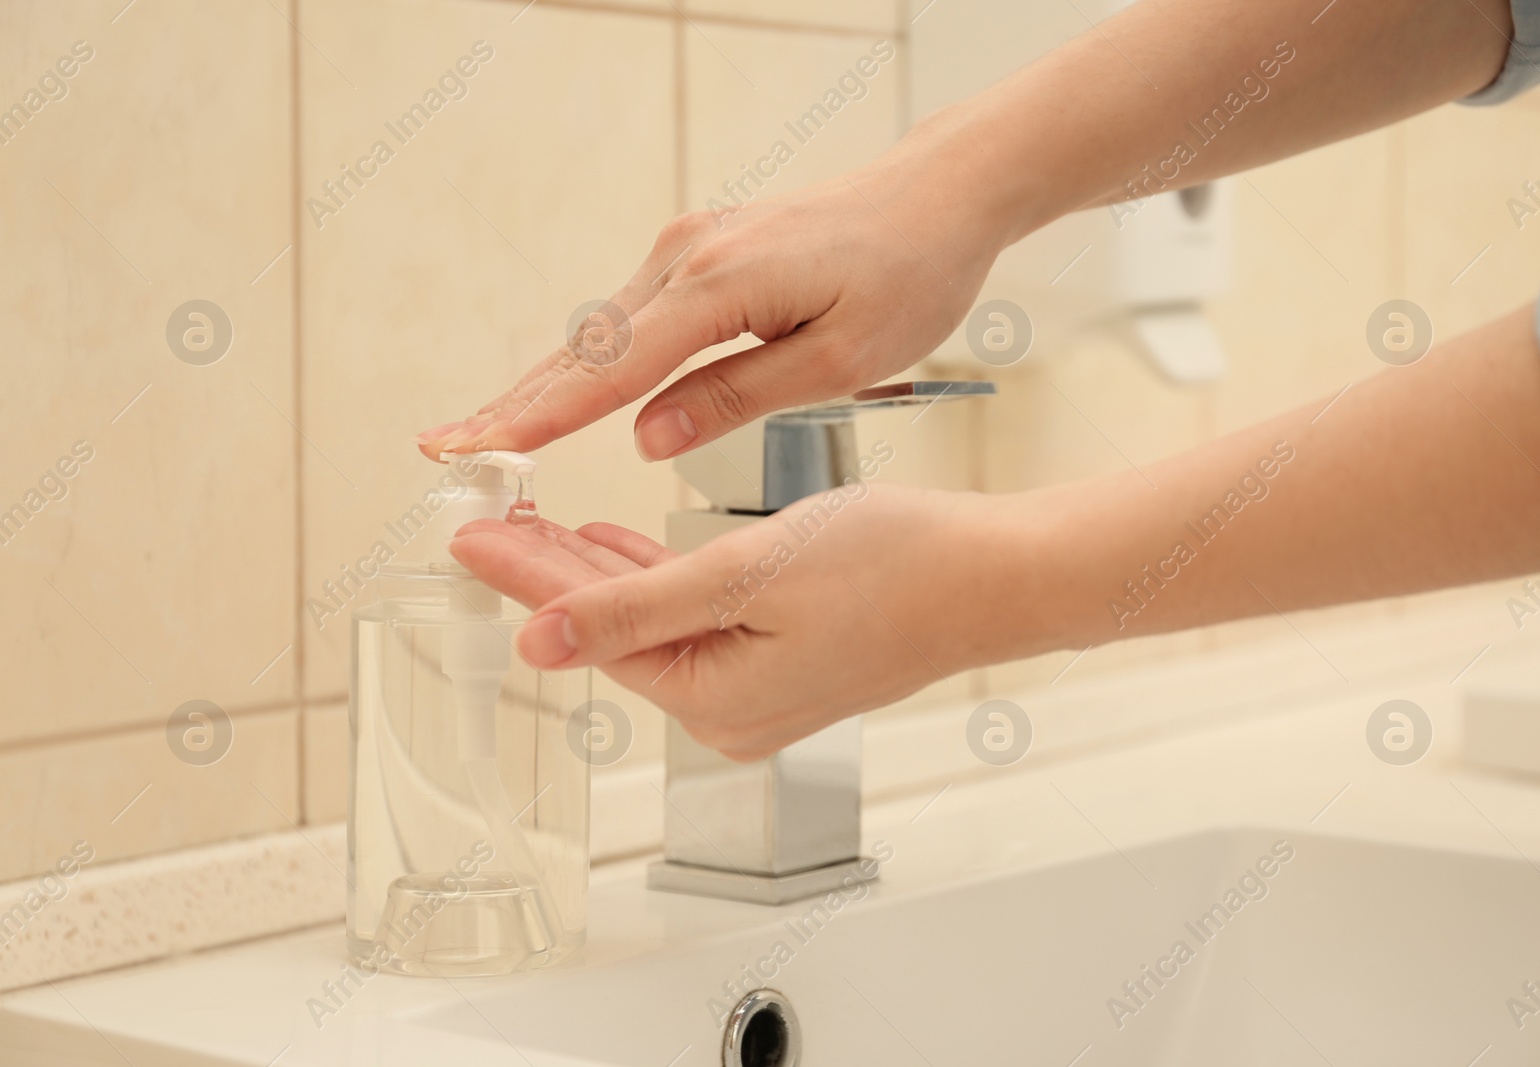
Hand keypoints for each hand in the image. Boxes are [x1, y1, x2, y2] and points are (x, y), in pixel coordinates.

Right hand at [417, 155, 1003, 462]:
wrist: (939, 194)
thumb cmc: (909, 275)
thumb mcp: (840, 359)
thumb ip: (736, 396)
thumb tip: (644, 438)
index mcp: (722, 285)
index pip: (613, 368)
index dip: (542, 418)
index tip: (478, 452)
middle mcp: (689, 256)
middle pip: (583, 345)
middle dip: (511, 402)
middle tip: (440, 448)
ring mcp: (691, 247)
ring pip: (598, 330)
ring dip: (540, 384)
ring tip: (479, 435)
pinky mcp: (702, 250)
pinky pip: (629, 314)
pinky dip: (586, 359)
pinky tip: (555, 392)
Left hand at [449, 484, 1054, 759]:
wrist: (996, 577)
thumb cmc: (895, 570)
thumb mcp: (747, 576)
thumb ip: (635, 608)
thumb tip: (540, 641)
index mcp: (714, 698)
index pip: (590, 630)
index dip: (524, 575)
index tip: (467, 535)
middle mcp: (730, 709)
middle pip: (616, 629)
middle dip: (551, 572)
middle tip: (493, 517)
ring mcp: (761, 688)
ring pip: (656, 619)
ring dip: (601, 570)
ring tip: (538, 523)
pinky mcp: (786, 660)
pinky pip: (700, 618)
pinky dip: (660, 577)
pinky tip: (625, 548)